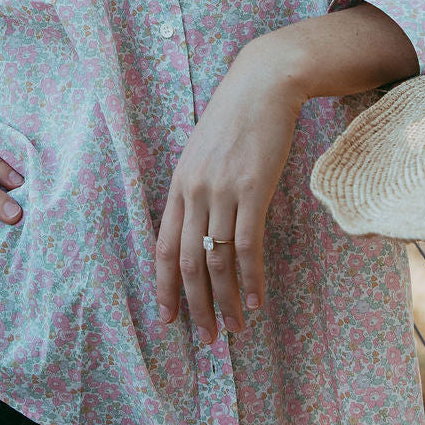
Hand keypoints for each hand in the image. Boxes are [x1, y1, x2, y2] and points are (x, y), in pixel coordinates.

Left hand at [155, 40, 304, 342]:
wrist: (262, 86)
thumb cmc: (235, 119)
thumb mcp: (204, 154)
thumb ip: (199, 190)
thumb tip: (204, 230)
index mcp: (178, 185)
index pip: (163, 247)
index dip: (164, 287)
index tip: (168, 318)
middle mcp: (194, 191)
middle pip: (187, 261)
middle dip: (195, 305)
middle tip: (205, 338)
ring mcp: (222, 192)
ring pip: (217, 260)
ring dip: (226, 300)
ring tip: (234, 329)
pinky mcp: (253, 190)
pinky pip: (247, 245)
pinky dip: (251, 278)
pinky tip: (256, 301)